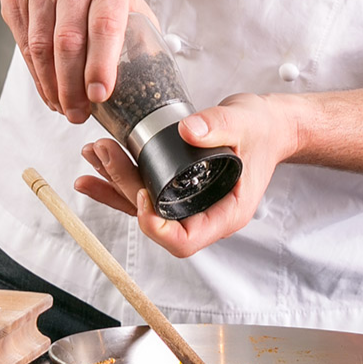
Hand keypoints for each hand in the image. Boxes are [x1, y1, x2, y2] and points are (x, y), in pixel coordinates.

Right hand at [0, 0, 154, 123]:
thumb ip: (138, 25)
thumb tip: (156, 68)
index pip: (105, 27)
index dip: (101, 65)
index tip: (101, 94)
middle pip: (69, 43)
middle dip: (73, 86)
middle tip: (80, 114)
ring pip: (42, 48)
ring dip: (53, 86)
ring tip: (65, 108)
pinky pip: (24, 46)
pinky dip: (37, 75)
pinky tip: (49, 90)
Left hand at [73, 93, 301, 256]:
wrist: (270, 126)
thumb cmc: (263, 130)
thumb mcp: (246, 123)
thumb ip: (219, 126)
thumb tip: (188, 130)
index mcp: (226, 213)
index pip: (185, 240)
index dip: (157, 226)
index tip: (143, 192)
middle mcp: (204, 214)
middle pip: (155, 219)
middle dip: (124, 187)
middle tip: (105, 152)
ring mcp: (188, 203)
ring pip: (143, 207)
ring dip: (113, 183)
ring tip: (93, 153)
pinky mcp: (177, 187)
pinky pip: (144, 191)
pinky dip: (118, 178)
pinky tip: (96, 164)